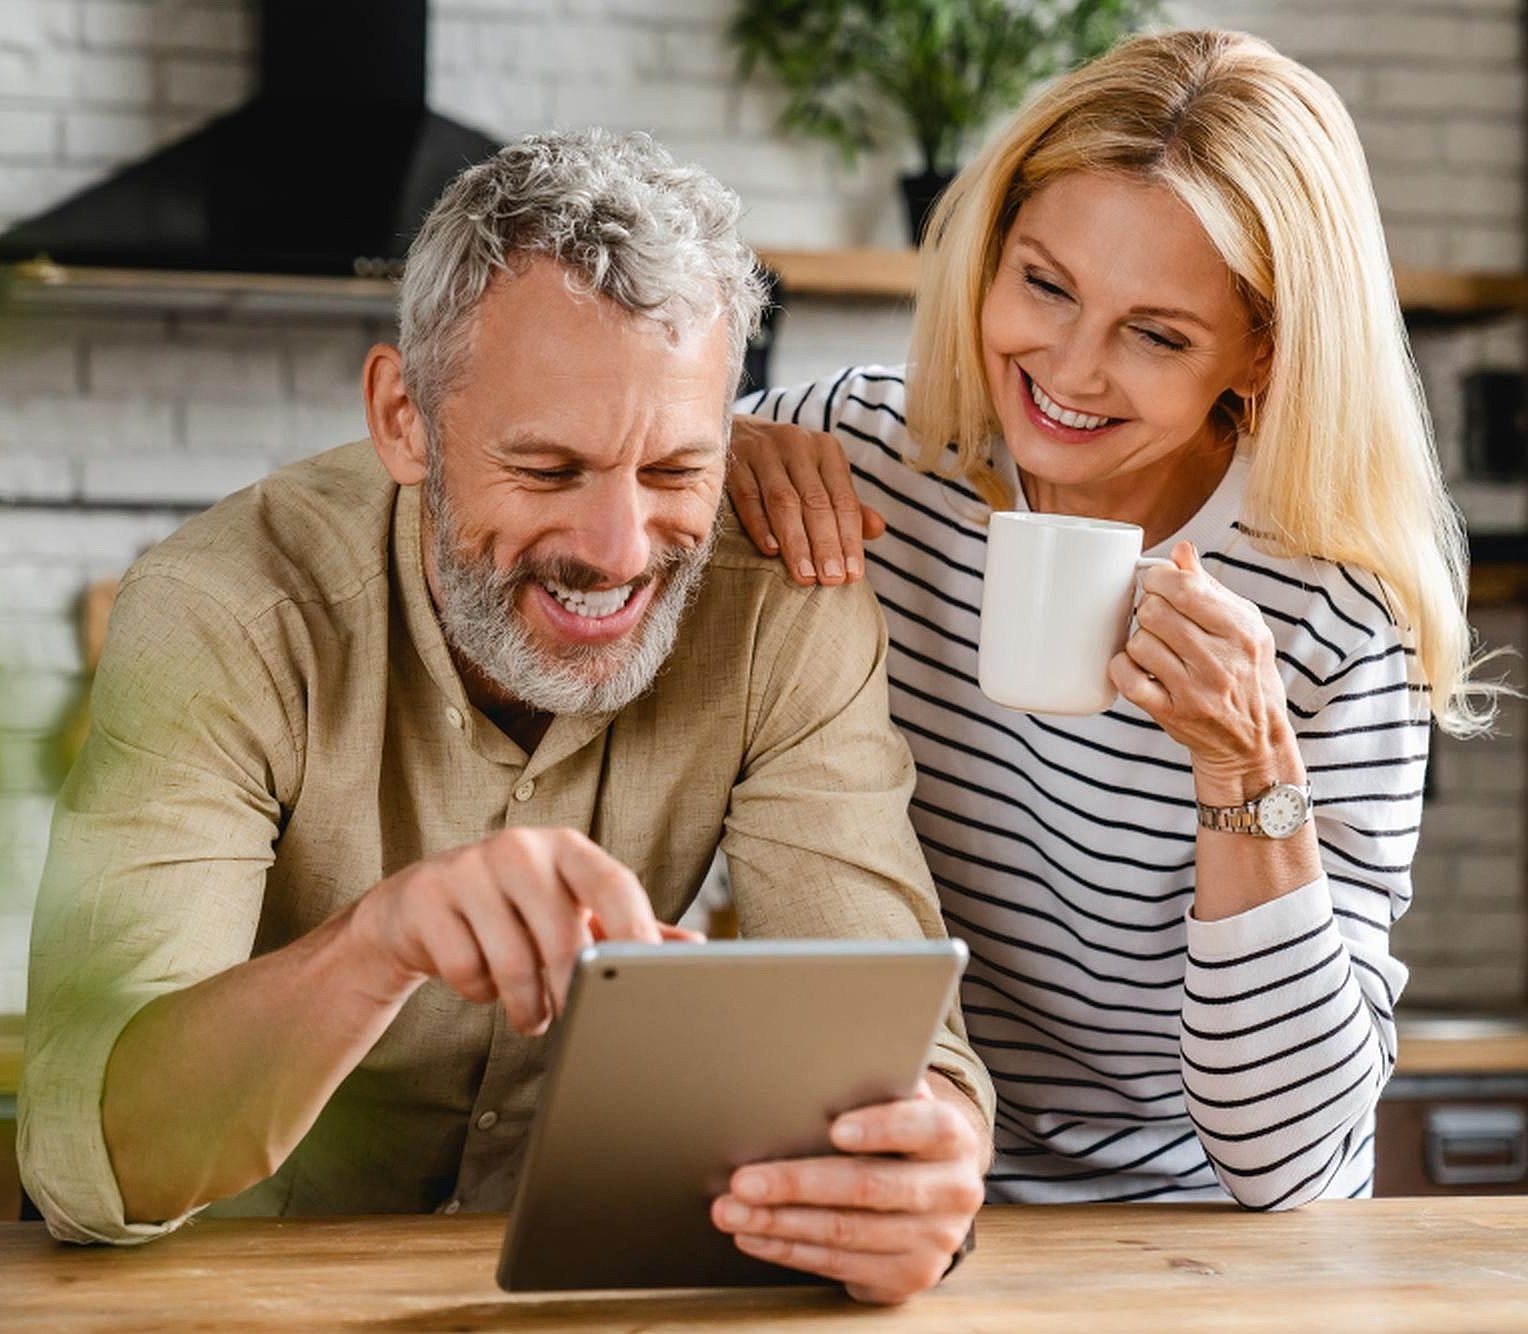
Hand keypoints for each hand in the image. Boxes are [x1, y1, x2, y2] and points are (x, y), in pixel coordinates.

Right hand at [346, 828, 697, 1034]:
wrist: (419, 907)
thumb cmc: (514, 911)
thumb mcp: (572, 910)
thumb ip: (626, 927)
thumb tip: (694, 946)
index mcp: (567, 848)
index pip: (613, 884)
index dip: (636, 930)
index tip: (649, 977)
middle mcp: (521, 848)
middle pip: (563, 935)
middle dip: (572, 992)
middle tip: (573, 1019)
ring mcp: (469, 867)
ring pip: (512, 962)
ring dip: (527, 1006)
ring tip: (534, 1015)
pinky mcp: (427, 897)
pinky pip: (466, 970)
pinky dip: (478, 993)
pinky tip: (481, 982)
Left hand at [709, 1075, 986, 1303]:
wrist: (939, 1195)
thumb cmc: (902, 1136)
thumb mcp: (902, 1106)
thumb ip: (876, 1090)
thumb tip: (815, 1072)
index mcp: (953, 1138)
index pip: (925, 1127)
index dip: (881, 1127)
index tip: (835, 1128)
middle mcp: (953, 1191)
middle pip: (868, 1186)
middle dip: (797, 1182)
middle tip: (744, 1180)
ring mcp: (933, 1240)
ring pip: (845, 1231)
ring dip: (779, 1221)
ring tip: (732, 1210)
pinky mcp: (908, 1276)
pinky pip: (839, 1265)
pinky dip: (789, 1249)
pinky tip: (755, 1236)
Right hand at [728, 415, 884, 584]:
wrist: (735, 431)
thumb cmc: (785, 464)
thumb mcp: (819, 476)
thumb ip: (845, 504)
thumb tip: (878, 529)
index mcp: (825, 450)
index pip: (843, 500)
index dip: (850, 539)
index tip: (852, 575)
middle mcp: (796, 444)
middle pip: (815, 502)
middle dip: (825, 545)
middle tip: (830, 580)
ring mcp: (762, 451)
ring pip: (783, 502)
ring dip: (795, 542)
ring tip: (804, 575)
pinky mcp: (732, 461)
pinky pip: (748, 497)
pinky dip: (759, 525)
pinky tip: (770, 550)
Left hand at [1109, 541, 1296, 792]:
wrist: (1253, 742)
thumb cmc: (1247, 675)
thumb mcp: (1245, 628)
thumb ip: (1210, 588)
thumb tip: (1181, 550)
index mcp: (1241, 631)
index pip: (1184, 588)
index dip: (1159, 578)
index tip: (1157, 584)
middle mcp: (1221, 661)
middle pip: (1154, 612)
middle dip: (1148, 609)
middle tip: (1157, 619)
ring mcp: (1195, 691)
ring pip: (1138, 643)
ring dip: (1139, 641)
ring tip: (1156, 647)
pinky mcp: (1171, 714)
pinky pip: (1127, 678)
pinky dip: (1123, 668)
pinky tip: (1138, 667)